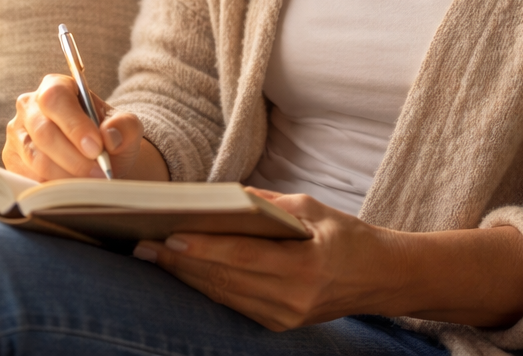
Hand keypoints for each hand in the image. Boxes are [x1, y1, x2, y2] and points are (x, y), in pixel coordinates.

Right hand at [3, 74, 149, 180]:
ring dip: (66, 175)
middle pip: (43, 131)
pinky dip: (53, 188)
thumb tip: (109, 136)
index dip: (74, 125)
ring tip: (91, 183)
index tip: (97, 148)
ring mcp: (17, 135)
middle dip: (74, 157)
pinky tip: (73, 190)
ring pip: (35, 159)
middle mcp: (29, 107)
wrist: (96, 160)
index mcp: (56, 87)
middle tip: (100, 172)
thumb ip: (124, 126)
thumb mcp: (125, 127)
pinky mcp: (12, 161)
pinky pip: (28, 178)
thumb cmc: (108, 137)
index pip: (56, 99)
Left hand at [131, 190, 395, 330]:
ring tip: (151, 256)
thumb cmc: (346, 235)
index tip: (169, 237)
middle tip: (141, 245)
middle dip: (181, 263)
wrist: (380, 278)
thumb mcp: (311, 208)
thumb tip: (220, 197)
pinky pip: (233, 304)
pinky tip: (182, 270)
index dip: (204, 249)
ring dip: (185, 276)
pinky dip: (206, 285)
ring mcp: (285, 318)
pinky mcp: (279, 325)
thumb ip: (266, 204)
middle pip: (225, 280)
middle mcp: (293, 299)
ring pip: (223, 295)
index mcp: (306, 267)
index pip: (244, 258)